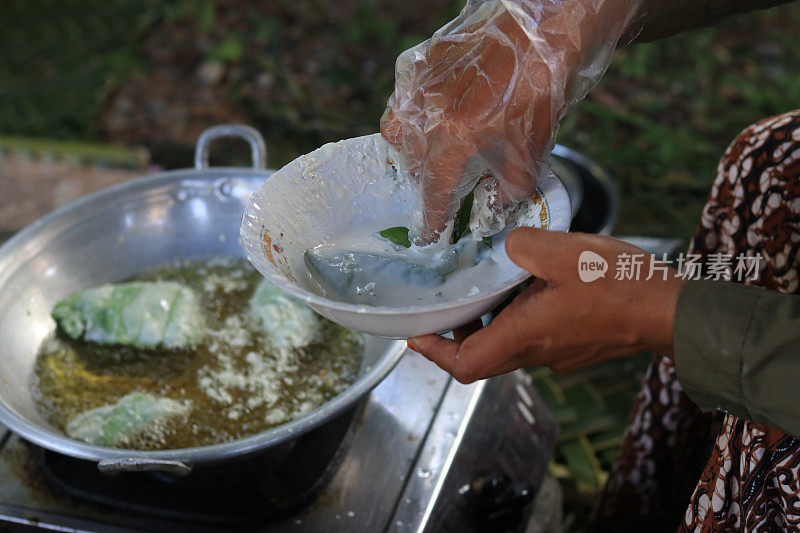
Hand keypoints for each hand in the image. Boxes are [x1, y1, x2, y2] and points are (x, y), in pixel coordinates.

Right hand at [381, 0, 640, 241]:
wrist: (539, 37)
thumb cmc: (537, 96)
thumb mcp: (529, 157)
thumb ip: (505, 193)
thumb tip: (491, 205)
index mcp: (451, 144)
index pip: (433, 195)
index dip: (432, 220)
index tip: (428, 236)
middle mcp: (425, 118)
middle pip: (410, 165)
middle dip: (425, 181)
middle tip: (442, 184)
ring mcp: (416, 88)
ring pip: (397, 132)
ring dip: (411, 149)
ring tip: (432, 150)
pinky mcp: (418, 63)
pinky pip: (403, 99)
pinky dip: (412, 114)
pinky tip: (434, 114)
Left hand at [407, 228, 685, 382]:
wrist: (671, 311)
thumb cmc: (619, 284)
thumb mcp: (563, 251)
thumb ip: (521, 245)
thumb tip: (507, 247)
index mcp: (526, 336)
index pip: (465, 364)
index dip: (434, 353)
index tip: (416, 335)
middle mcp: (538, 354)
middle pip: (482, 359)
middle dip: (457, 336)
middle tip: (445, 307)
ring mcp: (558, 356)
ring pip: (508, 348)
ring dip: (489, 326)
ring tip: (485, 290)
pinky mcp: (575, 349)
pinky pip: (533, 341)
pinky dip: (518, 321)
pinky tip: (529, 289)